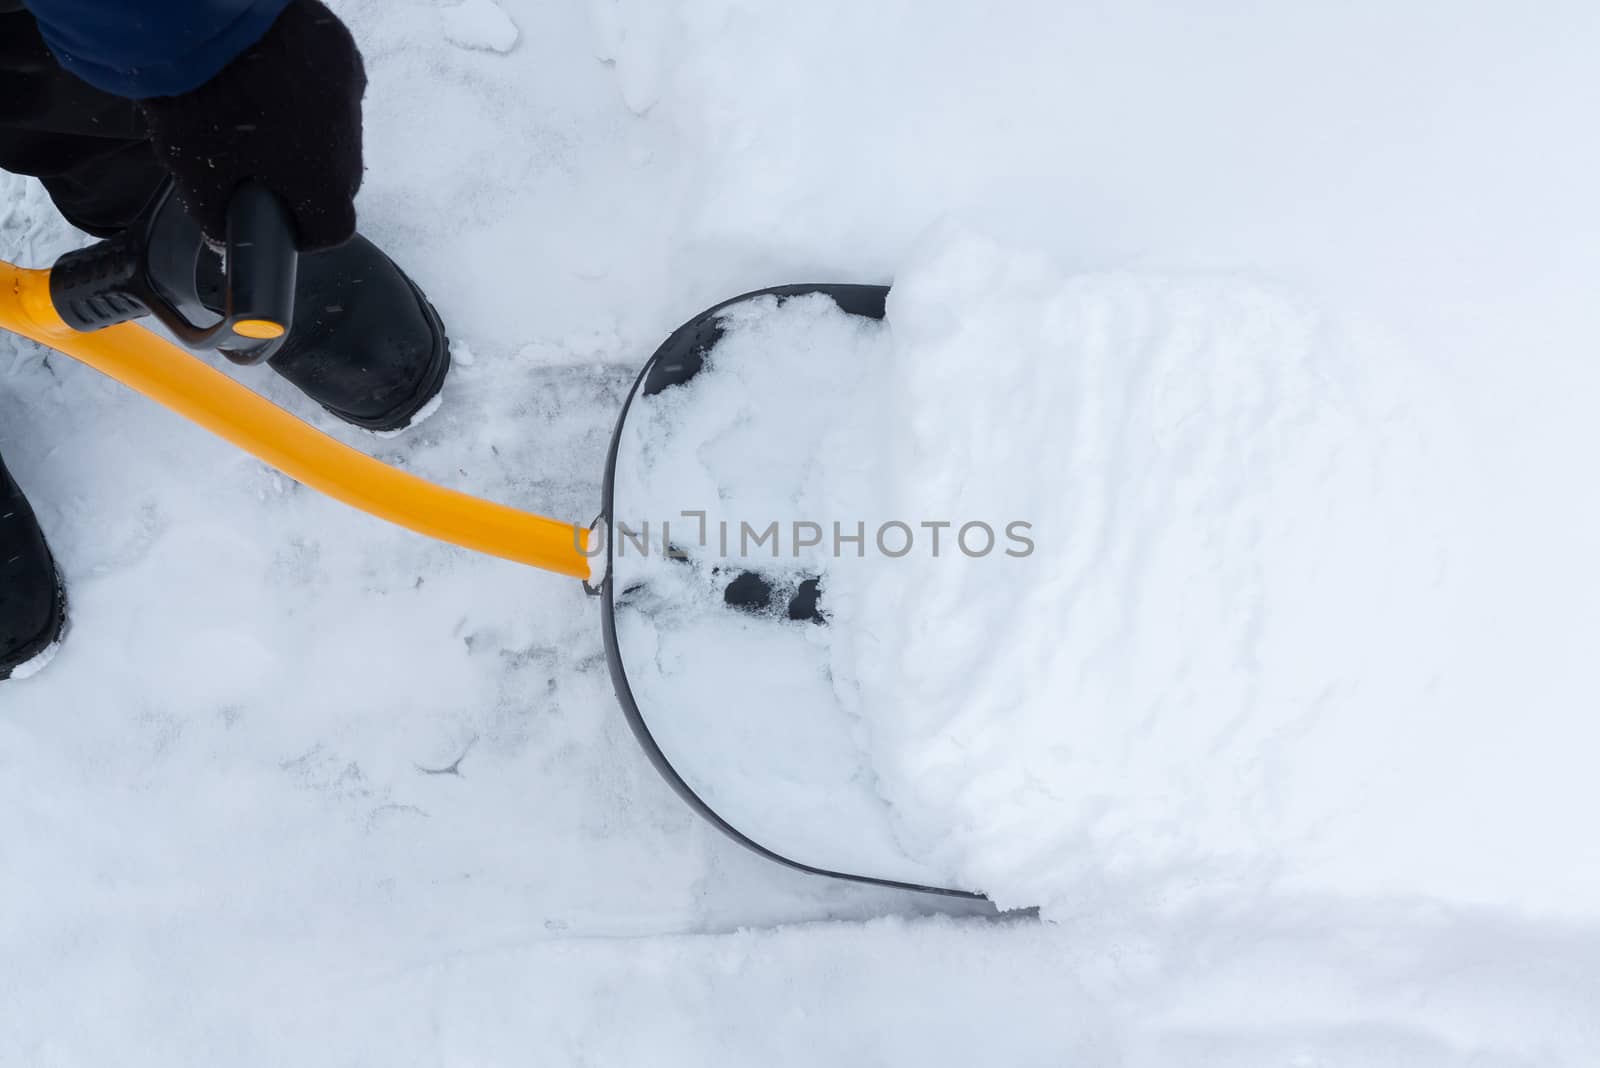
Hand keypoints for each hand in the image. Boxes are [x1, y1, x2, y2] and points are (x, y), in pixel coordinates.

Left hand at [137, 0, 365, 250]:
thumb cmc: (199, 100)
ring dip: (307, 133)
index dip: (302, 232)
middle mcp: (350, 140)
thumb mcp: (195, 173)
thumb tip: (226, 241)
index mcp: (323, 181)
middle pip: (337, 182)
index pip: (332, 231)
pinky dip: (308, 88)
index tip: (272, 218)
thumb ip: (217, 219)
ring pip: (336, 132)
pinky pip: (332, 86)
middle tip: (254, 161)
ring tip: (259, 109)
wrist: (202, 13)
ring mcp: (350, 90)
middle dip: (303, 181)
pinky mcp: (341, 51)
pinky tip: (271, 72)